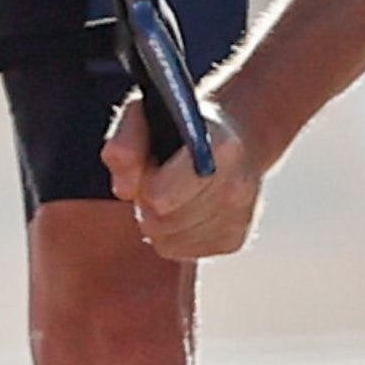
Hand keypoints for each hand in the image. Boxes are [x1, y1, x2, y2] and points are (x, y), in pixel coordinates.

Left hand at [100, 92, 262, 261]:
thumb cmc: (179, 124)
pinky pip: (179, 252)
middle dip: (147, 204)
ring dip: (157, 221)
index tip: (149, 168)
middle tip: (155, 182)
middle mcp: (238, 186)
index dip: (143, 185)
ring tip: (168, 193)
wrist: (231, 138)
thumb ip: (125, 142)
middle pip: (161, 222)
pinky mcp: (234, 241)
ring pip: (167, 242)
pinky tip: (182, 210)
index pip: (160, 197)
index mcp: (221, 148)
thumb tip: (124, 189)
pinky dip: (172, 234)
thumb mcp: (145, 113)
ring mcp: (240, 217)